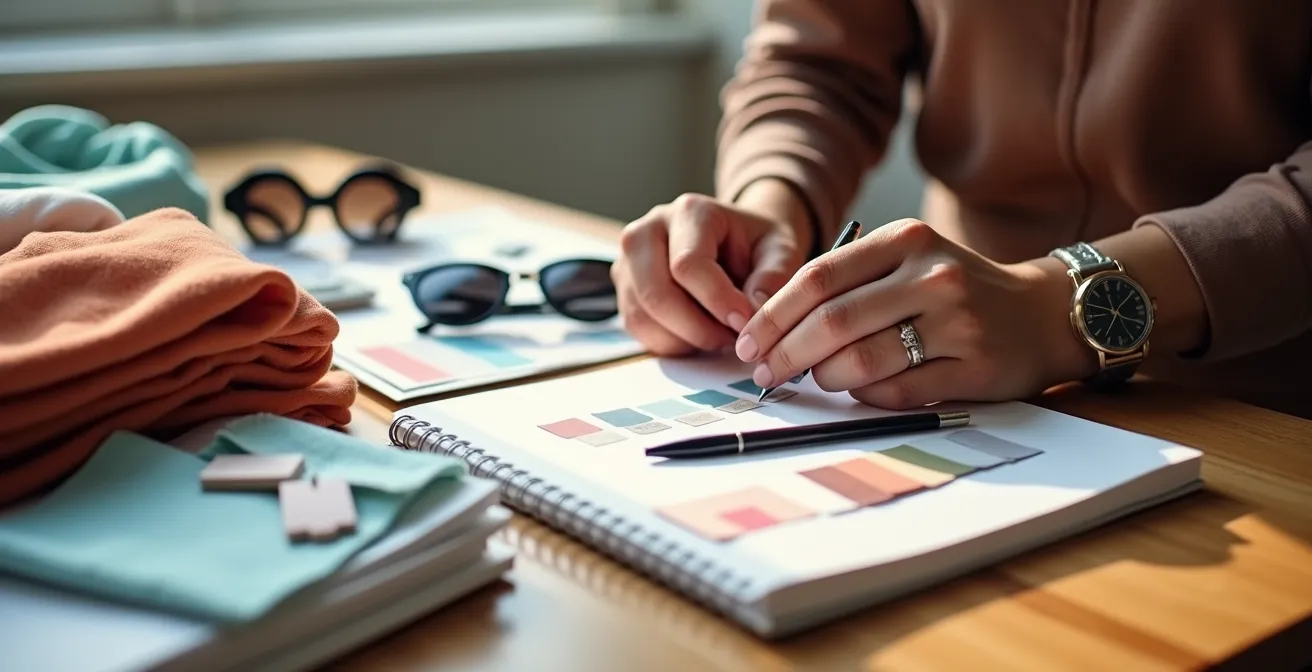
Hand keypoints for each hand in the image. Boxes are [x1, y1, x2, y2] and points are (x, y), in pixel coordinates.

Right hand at [611, 191, 810, 355]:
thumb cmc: (756, 244)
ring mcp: (629, 260)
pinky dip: (671, 343)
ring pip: (642, 317)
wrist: (735, 240)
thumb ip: (773, 277)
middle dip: (699, 329)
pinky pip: (638, 329)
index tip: (745, 322)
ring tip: (720, 335)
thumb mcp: (781, 251)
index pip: (688, 264)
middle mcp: (648, 230)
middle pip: (657, 294)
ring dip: (685, 339)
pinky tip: (699, 335)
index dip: (717, 300)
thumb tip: (753, 310)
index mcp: (690, 212)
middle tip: (733, 338)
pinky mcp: (625, 288)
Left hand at [733, 218, 1095, 408]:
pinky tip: (860, 391)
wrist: (1042, 314)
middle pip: (832, 321)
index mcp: (905, 240)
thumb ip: (848, 282)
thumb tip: (770, 328)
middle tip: (763, 373)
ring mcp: (957, 321)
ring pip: (862, 360)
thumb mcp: (906, 260)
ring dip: (825, 377)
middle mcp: (932, 274)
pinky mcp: (974, 366)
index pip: (817, 278)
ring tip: (816, 379)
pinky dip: (866, 396)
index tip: (747, 343)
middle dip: (785, 353)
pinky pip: (898, 391)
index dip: (772, 316)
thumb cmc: (955, 289)